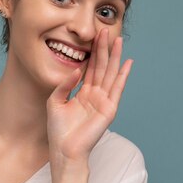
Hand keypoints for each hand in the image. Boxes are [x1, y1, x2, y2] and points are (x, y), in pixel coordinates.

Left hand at [47, 29, 132, 170]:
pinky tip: (127, 62)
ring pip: (110, 74)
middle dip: (103, 49)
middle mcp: (95, 95)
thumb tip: (76, 69)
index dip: (91, 53)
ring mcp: (103, 101)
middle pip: (101, 67)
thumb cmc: (59, 131)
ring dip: (115, 57)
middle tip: (105, 31)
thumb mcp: (55, 102)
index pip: (89, 68)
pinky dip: (123, 75)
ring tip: (118, 40)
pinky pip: (117, 88)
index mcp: (82, 93)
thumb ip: (65, 84)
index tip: (93, 36)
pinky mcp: (109, 109)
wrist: (65, 150)